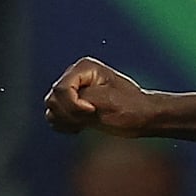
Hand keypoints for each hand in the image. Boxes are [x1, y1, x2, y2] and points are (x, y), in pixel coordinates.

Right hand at [44, 57, 158, 135]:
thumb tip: (54, 102)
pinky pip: (55, 118)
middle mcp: (75, 76)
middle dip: (71, 113)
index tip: (92, 111)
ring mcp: (72, 91)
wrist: (144, 118)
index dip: (73, 105)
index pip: (61, 89)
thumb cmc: (131, 108)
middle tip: (92, 117)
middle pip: (53, 99)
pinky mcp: (72, 105)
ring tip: (88, 122)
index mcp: (84, 68)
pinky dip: (65, 125)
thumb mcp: (105, 102)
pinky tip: (82, 127)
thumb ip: (77, 100)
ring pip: (52, 109)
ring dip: (67, 120)